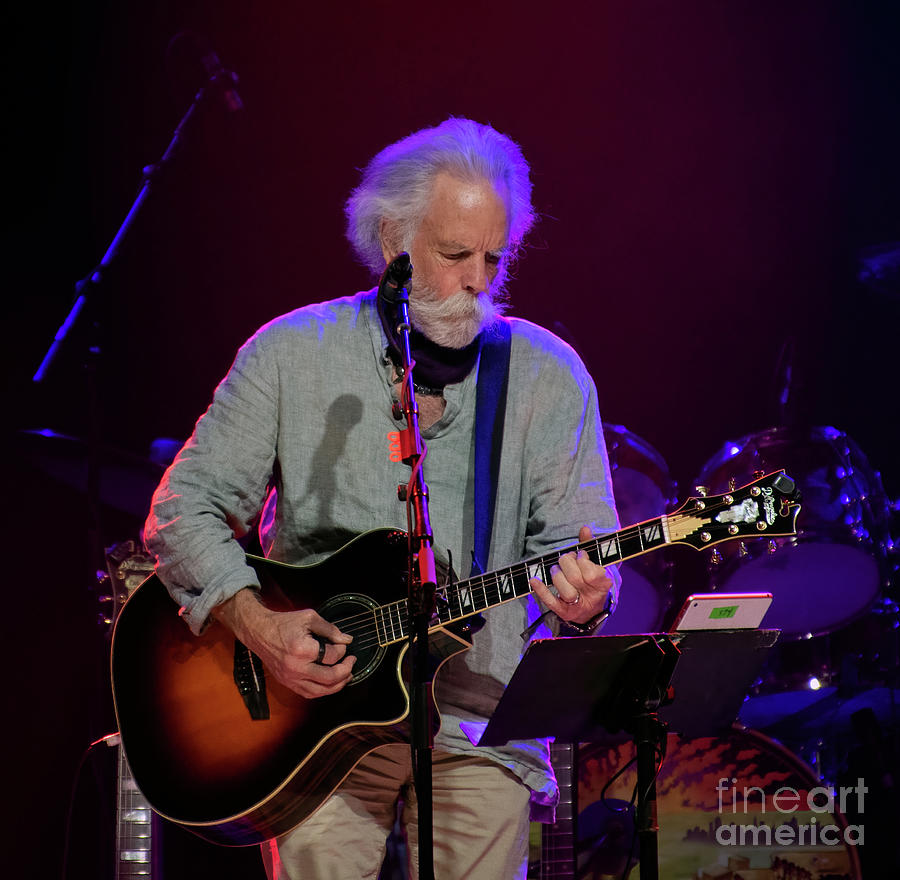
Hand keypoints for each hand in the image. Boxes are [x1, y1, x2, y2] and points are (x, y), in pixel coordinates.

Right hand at [214, 589, 355, 697]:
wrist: (259, 632)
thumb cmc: (283, 623)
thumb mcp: (309, 618)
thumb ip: (330, 629)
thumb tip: (346, 639)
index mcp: (302, 649)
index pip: (331, 656)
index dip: (342, 650)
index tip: (343, 644)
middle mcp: (296, 667)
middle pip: (329, 677)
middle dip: (346, 670)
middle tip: (352, 662)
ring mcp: (290, 678)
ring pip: (320, 691)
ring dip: (337, 685)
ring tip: (346, 676)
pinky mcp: (287, 683)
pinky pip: (308, 693)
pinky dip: (322, 691)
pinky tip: (330, 683)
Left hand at [529, 525, 612, 624]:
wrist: (589, 610)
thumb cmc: (591, 582)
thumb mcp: (594, 564)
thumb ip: (588, 546)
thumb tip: (584, 528)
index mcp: (603, 585)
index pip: (592, 573)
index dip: (583, 561)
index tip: (580, 555)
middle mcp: (591, 597)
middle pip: (576, 579)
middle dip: (567, 564)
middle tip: (566, 559)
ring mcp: (577, 606)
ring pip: (566, 591)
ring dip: (557, 575)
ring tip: (556, 569)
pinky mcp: (563, 612)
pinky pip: (551, 601)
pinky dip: (541, 590)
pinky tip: (534, 580)